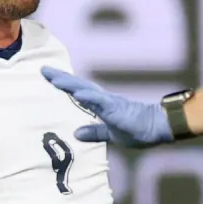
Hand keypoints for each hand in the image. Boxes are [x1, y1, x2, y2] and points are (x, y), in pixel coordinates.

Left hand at [42, 67, 174, 147]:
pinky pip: (101, 102)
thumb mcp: (111, 134)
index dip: (64, 83)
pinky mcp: (117, 109)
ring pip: (86, 90)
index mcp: (101, 104)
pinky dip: (88, 98)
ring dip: (70, 84)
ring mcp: (110, 103)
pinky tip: (77, 94)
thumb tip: (76, 134)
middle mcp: (103, 99)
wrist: (159, 127)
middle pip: (78, 85)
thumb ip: (94, 132)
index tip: (48, 75)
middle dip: (61, 78)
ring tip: (54, 78)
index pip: (79, 91)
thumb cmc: (138, 130)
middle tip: (43, 69)